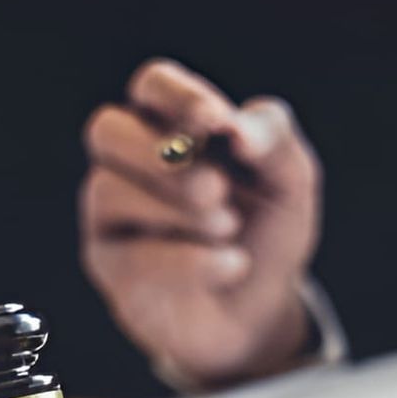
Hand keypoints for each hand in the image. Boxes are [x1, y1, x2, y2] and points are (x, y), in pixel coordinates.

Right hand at [81, 59, 321, 386]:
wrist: (260, 312)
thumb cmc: (266, 232)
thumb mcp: (289, 180)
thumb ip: (273, 138)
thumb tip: (235, 128)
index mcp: (171, 126)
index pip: (153, 85)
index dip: (178, 97)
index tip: (217, 123)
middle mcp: (130, 163)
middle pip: (106, 129)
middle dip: (159, 155)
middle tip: (216, 187)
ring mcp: (111, 216)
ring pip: (108, 191)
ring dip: (176, 210)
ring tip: (229, 228)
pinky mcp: (111, 267)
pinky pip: (131, 255)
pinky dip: (188, 260)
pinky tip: (232, 264)